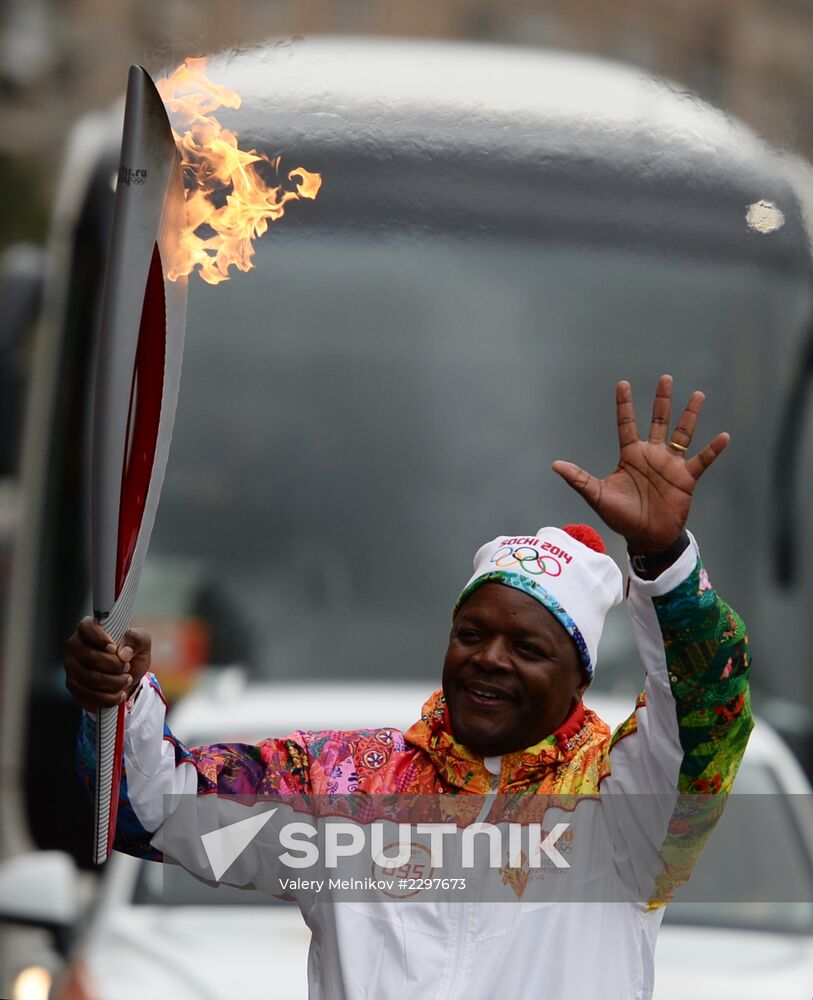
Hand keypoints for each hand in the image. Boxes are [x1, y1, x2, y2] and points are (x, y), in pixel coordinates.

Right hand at [64, 618, 151, 710]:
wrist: (128, 677)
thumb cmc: (132, 654)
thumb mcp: (142, 643)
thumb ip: (138, 639)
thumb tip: (124, 652)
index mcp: (90, 629)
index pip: (85, 627)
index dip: (99, 639)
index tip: (114, 649)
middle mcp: (76, 646)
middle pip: (88, 656)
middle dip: (113, 666)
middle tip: (127, 668)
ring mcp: (72, 667)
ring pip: (87, 678)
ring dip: (112, 683)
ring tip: (126, 680)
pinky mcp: (73, 686)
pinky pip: (85, 695)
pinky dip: (106, 698)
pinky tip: (118, 694)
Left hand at [552, 374, 728, 554]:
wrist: (646, 537)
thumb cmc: (621, 517)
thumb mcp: (597, 496)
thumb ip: (579, 478)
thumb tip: (555, 465)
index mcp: (630, 455)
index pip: (626, 423)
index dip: (624, 404)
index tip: (622, 383)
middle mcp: (652, 454)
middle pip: (658, 421)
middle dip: (661, 400)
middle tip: (665, 378)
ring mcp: (671, 464)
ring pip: (682, 433)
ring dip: (689, 415)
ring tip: (697, 395)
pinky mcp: (686, 478)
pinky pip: (702, 460)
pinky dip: (713, 449)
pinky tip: (723, 436)